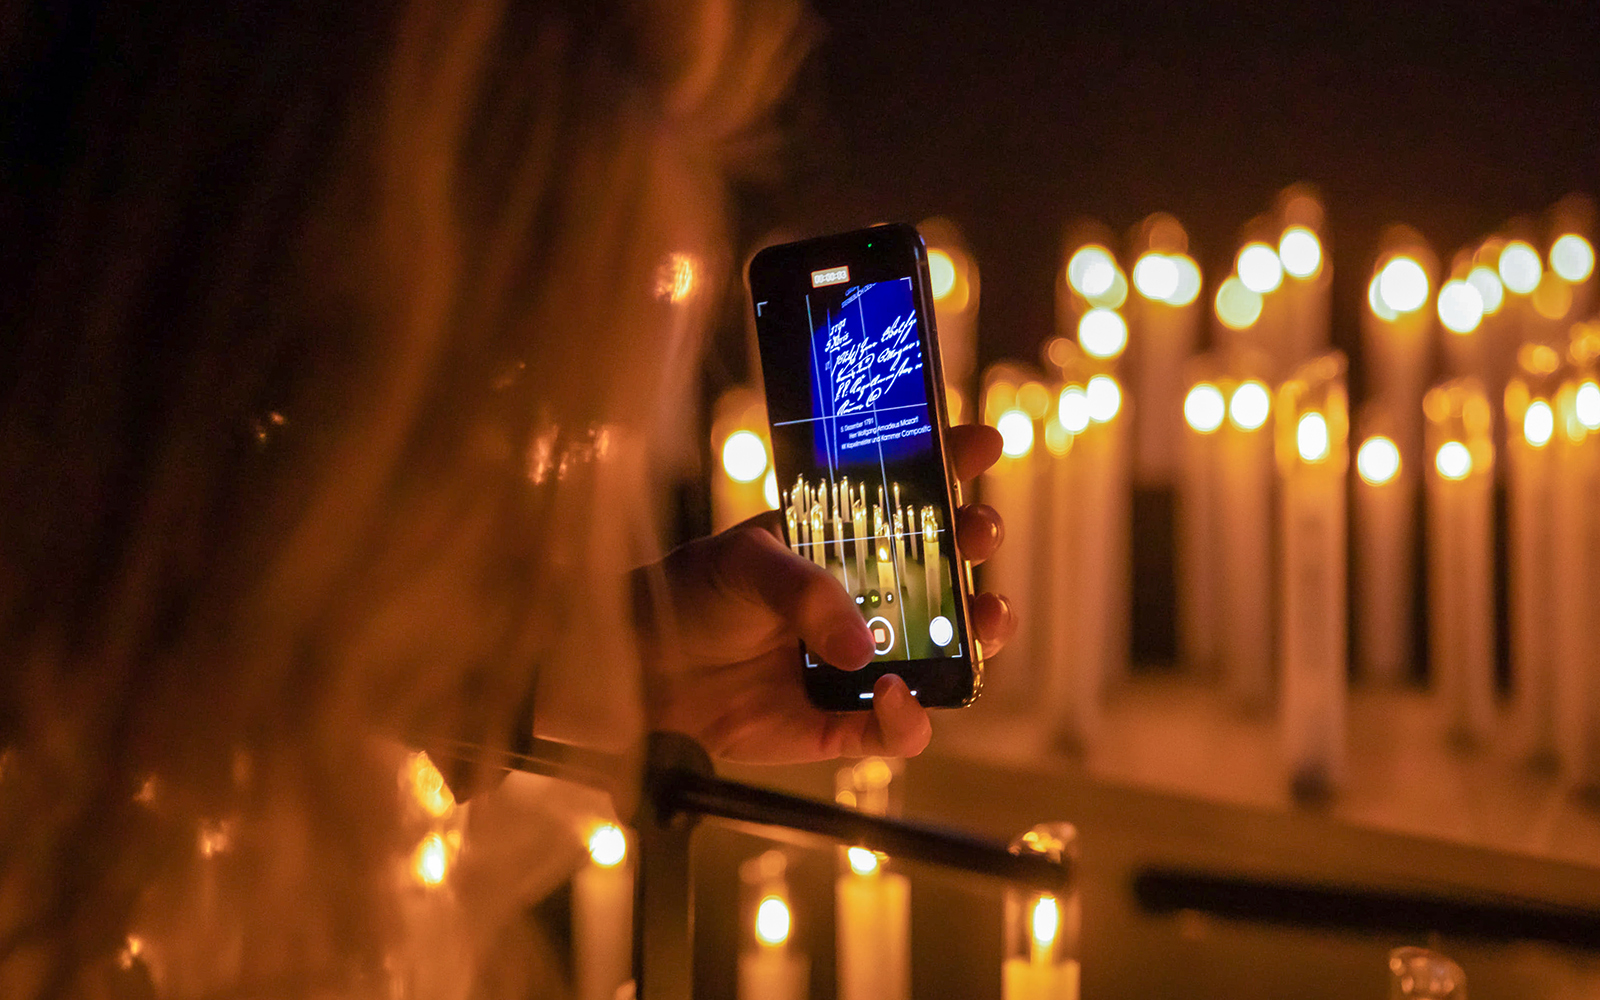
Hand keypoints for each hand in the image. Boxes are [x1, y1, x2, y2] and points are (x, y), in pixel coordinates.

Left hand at [633, 424, 1015, 763]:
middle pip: (940, 570)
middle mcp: (859, 597)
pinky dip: (910, 720)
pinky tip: (900, 696)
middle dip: (974, 547)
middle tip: (981, 531)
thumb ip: (804, 592)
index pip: (903, 498)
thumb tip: (860, 647)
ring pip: (941, 651)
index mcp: (835, 542)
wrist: (644, 671)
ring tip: (988, 617)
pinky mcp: (841, 721)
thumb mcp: (742, 565)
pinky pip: (896, 729)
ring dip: (977, 636)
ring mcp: (858, 660)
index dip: (948, 466)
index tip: (983, 444)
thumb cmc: (690, 598)